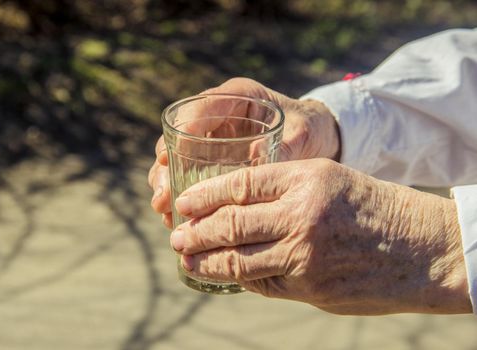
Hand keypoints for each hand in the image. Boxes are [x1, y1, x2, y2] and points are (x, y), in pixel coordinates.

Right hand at [148, 77, 340, 227]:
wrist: (318, 138)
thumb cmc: (310, 129)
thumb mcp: (303, 135)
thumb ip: (285, 146)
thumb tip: (262, 162)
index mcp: (240, 96)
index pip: (203, 106)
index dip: (183, 130)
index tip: (168, 156)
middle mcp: (219, 115)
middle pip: (180, 135)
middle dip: (166, 165)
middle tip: (164, 196)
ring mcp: (213, 138)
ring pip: (178, 157)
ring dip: (167, 183)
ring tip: (163, 211)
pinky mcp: (212, 160)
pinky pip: (189, 174)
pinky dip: (181, 194)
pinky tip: (174, 217)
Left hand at [170, 159, 470, 314]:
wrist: (421, 248)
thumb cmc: (371, 207)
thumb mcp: (328, 179)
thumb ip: (282, 191)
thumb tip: (234, 209)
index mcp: (306, 179)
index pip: (239, 184)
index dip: (204, 195)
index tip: (183, 203)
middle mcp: (301, 215)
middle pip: (230, 223)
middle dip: (195, 232)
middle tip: (176, 236)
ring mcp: (304, 255)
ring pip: (238, 260)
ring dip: (206, 261)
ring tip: (186, 259)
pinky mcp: (309, 288)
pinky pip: (262, 282)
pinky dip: (239, 278)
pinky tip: (224, 274)